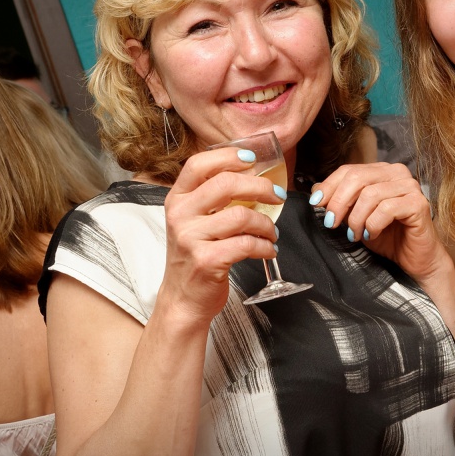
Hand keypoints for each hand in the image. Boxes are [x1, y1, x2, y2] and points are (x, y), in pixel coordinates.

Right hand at [158, 145, 283, 319]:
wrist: (183, 298)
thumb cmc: (196, 256)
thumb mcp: (194, 221)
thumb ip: (212, 198)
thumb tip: (252, 174)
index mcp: (177, 199)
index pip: (198, 164)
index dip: (228, 157)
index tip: (252, 160)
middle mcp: (180, 215)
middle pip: (226, 184)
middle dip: (261, 187)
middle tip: (277, 196)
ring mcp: (191, 238)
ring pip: (242, 216)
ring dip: (266, 223)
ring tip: (271, 232)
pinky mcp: (207, 260)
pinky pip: (247, 244)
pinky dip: (265, 246)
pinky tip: (268, 250)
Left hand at [309, 162, 446, 281]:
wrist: (415, 260)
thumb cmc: (388, 237)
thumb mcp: (356, 217)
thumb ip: (341, 201)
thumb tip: (316, 190)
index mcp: (382, 171)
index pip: (349, 170)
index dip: (329, 186)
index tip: (316, 203)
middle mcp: (398, 173)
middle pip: (357, 178)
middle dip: (339, 202)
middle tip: (331, 223)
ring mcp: (410, 187)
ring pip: (370, 195)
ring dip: (356, 219)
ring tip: (355, 235)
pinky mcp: (419, 204)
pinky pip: (386, 209)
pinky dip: (373, 225)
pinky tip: (371, 235)